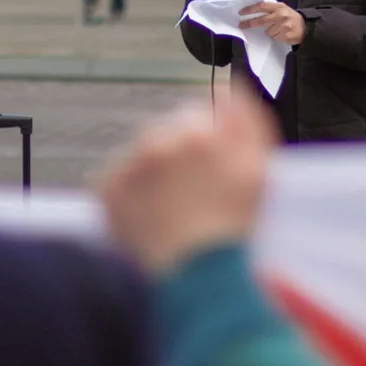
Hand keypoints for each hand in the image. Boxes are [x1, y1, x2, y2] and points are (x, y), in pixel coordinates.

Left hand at [96, 88, 276, 274]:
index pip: (197, 117)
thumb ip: (244, 118)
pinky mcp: (108, 188)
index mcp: (200, 131)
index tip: (208, 170)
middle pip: (166, 135)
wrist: (198, 278)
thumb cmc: (233, 229)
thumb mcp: (257, 169)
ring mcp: (131, 164)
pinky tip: (148, 220)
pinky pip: (116, 181)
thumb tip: (226, 87)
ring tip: (169, 213)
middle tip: (190, 198)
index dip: (205, 142)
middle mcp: (162, 139)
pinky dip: (128, 197)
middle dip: (175, 158)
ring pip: (141, 157)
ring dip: (151, 176)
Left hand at [239, 1, 305, 45]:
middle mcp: (280, 16)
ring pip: (267, 31)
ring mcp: (283, 26)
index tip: (241, 12)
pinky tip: (283, 33)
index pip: (261, 6)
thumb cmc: (291, 17)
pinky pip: (274, 37)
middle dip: (250, 23)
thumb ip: (271, 9)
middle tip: (241, 25)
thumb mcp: (283, 9)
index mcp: (279, 7)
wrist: (306, 27)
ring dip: (269, 31)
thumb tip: (254, 12)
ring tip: (278, 28)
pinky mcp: (285, 36)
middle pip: (261, 20)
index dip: (250, 9)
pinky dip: (276, 36)